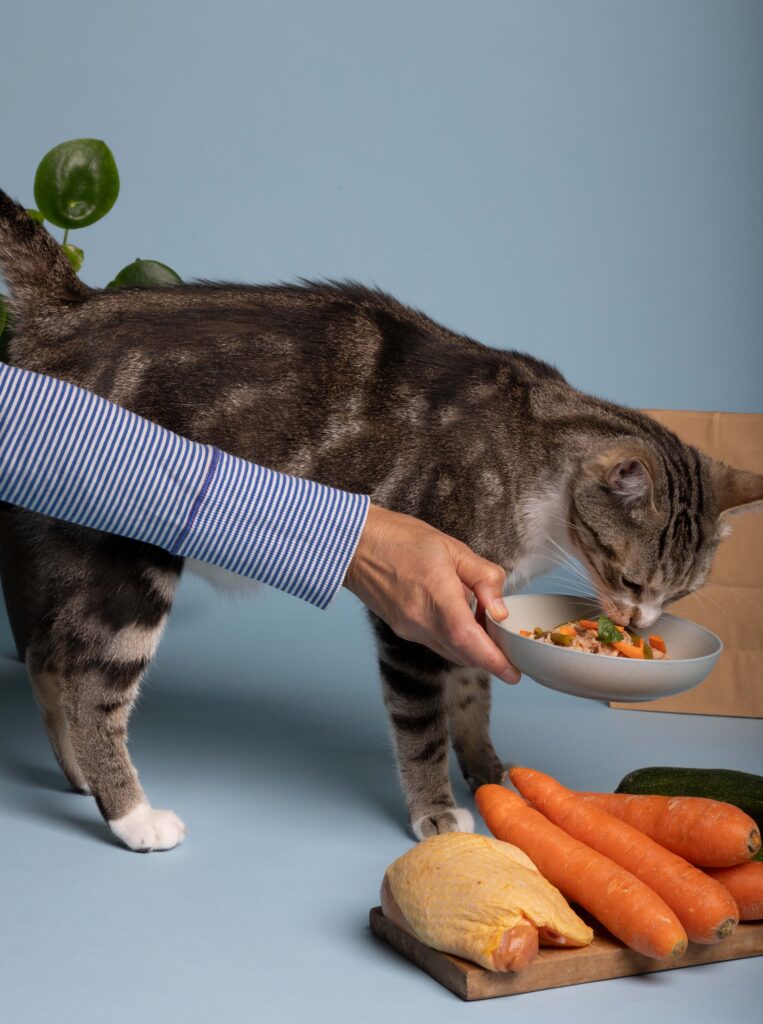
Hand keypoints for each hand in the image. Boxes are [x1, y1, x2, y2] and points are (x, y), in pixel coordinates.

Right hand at [343, 504, 519, 683]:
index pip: (468, 639)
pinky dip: (454, 641)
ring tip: (488, 632)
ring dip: (471, 650)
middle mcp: (420, 622)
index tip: (513, 673)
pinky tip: (462, 622)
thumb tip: (500, 608)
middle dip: (489, 658)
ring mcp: (408, 629)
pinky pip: (435, 643)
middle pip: (462, 653)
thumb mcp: (452, 548)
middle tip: (510, 650)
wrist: (355, 544)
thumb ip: (483, 578)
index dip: (493, 660)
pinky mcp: (401, 629)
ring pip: (449, 652)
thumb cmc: (400, 539)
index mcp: (436, 597)